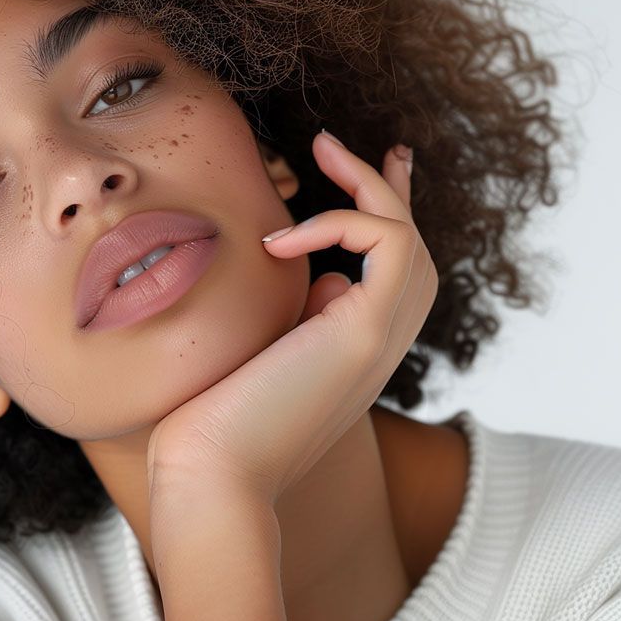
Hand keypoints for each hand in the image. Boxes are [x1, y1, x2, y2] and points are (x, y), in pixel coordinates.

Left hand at [145, 132, 436, 508]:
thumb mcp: (259, 352)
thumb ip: (293, 314)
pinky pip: (387, 242)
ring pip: (407, 237)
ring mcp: (380, 339)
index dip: (384, 210)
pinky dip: (340, 221)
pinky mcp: (366, 333)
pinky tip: (279, 238)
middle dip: (382, 185)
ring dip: (366, 185)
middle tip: (331, 144)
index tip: (366, 162)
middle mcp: (378, 345)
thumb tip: (316, 276)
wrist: (212, 476)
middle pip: (409, 247)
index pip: (390, 270)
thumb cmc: (211, 424)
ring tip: (318, 151)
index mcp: (353, 350)